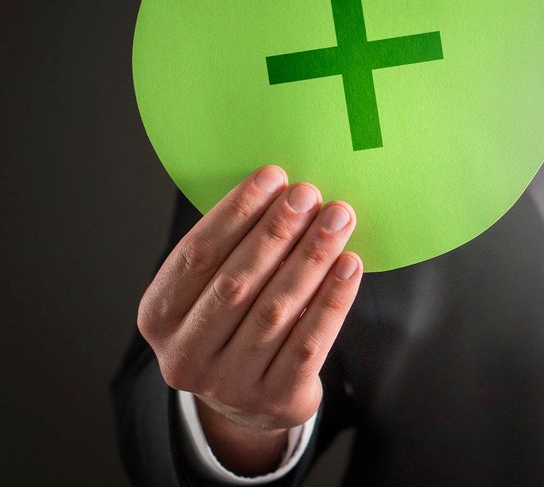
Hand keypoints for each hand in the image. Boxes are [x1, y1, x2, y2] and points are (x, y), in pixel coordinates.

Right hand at [137, 165, 362, 474]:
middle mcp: (184, 356)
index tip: (273, 176)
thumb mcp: (212, 292)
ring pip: (276, 310)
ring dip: (311, 258)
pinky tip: (350, 265)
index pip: (196, 255)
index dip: (236, 213)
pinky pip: (309, 343)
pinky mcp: (276, 402)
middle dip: (277, 232)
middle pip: (237, 282)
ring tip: (338, 219)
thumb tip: (282, 188)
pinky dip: (332, 300)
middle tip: (310, 194)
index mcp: (158, 317)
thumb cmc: (234, 322)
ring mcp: (228, 386)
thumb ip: (233, 249)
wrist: (251, 401)